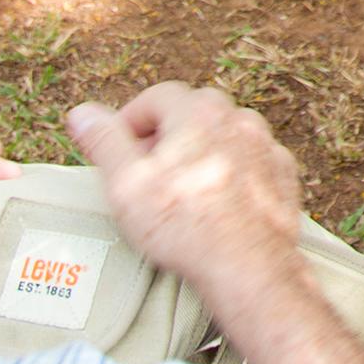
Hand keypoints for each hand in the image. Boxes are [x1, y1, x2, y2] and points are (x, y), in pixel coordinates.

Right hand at [68, 83, 308, 303]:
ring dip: (201, 149)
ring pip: (224, 133)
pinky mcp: (282, 174)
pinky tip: (217, 198)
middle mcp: (237, 119)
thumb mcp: (126, 183)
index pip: (156, 97)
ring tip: (181, 185)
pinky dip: (231, 169)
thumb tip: (82, 113)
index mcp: (198, 112)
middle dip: (165, 133)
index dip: (130, 120)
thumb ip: (104, 141)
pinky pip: (249, 159)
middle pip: (192, 111)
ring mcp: (264, 146)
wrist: (247, 266)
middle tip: (146, 168)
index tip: (118, 148)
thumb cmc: (183, 225)